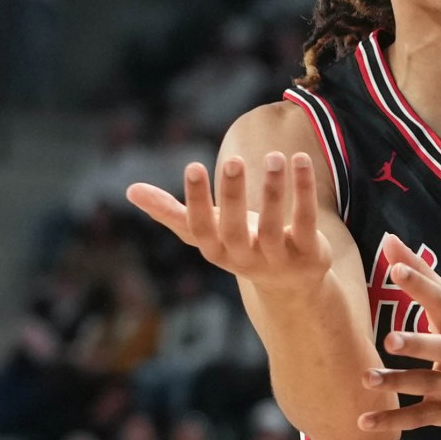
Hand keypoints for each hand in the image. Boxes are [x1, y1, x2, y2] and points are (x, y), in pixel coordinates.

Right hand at [127, 152, 331, 285]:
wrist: (291, 283)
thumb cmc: (240, 245)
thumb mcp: (207, 231)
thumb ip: (171, 212)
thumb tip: (131, 190)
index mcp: (217, 250)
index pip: (201, 228)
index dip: (197, 200)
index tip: (192, 166)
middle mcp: (245, 258)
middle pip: (235, 230)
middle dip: (232, 196)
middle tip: (232, 159)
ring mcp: (278, 258)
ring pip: (275, 226)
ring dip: (274, 190)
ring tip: (275, 156)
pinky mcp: (309, 253)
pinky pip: (306, 220)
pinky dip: (304, 191)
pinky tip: (300, 159)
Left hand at [357, 237, 440, 432]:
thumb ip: (421, 274)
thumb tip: (389, 239)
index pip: (439, 300)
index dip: (419, 284)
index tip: (397, 268)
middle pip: (437, 347)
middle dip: (416, 344)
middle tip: (390, 338)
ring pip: (424, 384)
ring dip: (396, 383)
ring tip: (367, 379)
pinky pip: (418, 417)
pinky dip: (391, 421)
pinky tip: (364, 422)